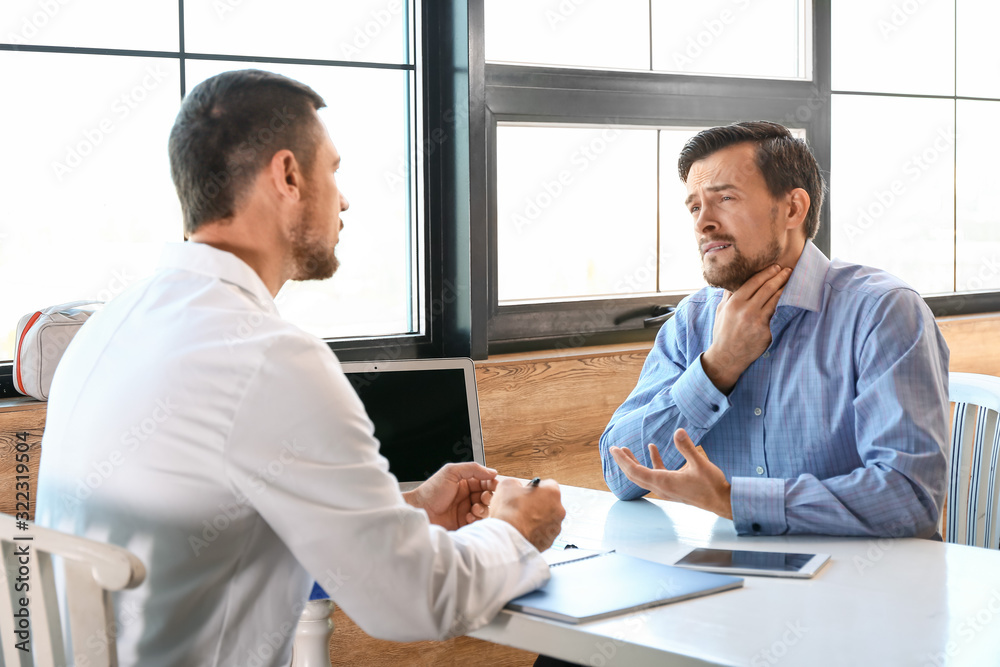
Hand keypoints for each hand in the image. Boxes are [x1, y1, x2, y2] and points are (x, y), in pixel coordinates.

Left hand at [404, 462, 496, 530]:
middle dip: (488, 497)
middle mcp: (467, 495)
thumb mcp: (451, 472)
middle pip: (488, 496)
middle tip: (483, 498)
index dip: (492, 483)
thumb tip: (492, 472)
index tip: (495, 486)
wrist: (420, 511)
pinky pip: (478, 521)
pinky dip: (476, 519)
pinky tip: (468, 517)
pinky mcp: (464, 522)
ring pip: (485, 509)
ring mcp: (466, 509)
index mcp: (466, 482)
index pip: (486, 481)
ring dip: (483, 509)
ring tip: (474, 509)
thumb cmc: (431, 491)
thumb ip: (473, 468)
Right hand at [489, 477, 565, 551]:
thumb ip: (516, 483)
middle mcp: (559, 510)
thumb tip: (516, 487)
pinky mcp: (550, 542)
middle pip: (549, 503)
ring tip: (521, 521)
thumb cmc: (509, 511)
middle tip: (522, 507)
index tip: (526, 492)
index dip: (535, 488)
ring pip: (547, 519)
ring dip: (537, 519)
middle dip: (538, 504)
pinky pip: (544, 533)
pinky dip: (535, 532)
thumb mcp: (507, 486)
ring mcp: (556, 527)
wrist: (507, 538)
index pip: (548, 484)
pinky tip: (523, 531)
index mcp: (552, 492)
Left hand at [609, 428, 732, 519]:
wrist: (722, 501)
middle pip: (634, 475)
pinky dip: (652, 462)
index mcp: (663, 481)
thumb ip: (687, 447)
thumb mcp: (700, 463)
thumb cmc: (712, 485)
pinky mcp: (672, 487)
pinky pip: (656, 474)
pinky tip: (652, 448)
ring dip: (634, 463)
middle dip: (623, 462)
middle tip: (614, 449)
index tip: (613, 449)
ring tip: (626, 450)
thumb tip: (678, 431)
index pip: (635, 471)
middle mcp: (661, 487)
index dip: (623, 460)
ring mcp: (666, 489)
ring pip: (643, 476)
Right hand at [702, 264, 790, 392]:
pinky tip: (791, 298)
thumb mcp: (721, 311)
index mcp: (734, 303)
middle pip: (767, 288)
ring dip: (785, 288)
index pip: (753, 282)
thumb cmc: (723, 333)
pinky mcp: (766, 331)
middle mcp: (746, 310)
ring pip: (775, 299)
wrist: (727, 357)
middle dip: (779, 276)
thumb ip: (728, 296)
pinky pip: (777, 314)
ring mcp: (757, 321)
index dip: (766, 273)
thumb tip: (732, 281)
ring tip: (791, 281)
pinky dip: (785, 304)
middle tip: (788, 270)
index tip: (775, 267)